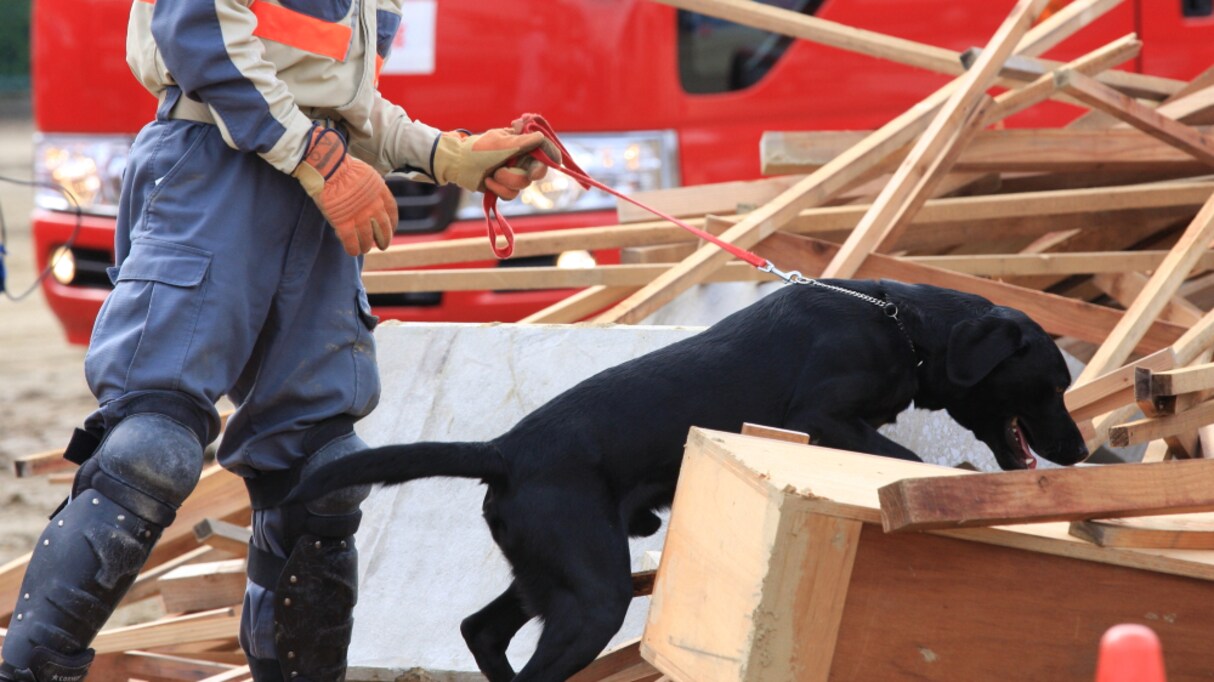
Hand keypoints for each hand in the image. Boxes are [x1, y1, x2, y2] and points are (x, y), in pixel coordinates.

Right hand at [293, 126, 396, 255]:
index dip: (392, 224)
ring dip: (366, 245)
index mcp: (381, 192)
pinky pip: (350, 241)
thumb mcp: (367, 175)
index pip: (392, 212)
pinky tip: (353, 252)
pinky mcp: (343, 222)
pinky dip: (353, 248)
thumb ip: (371, 189)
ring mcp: (359, 215)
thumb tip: (370, 199)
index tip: (391, 230)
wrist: (329, 166)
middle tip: (382, 246)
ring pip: (367, 237)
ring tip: (364, 249)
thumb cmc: (343, 166)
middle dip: (384, 239)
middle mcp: (374, 206)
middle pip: (383, 228)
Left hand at [432, 117, 561, 199]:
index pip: (543, 149)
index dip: (550, 155)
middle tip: (525, 172)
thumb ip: (523, 142)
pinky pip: (511, 195)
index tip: (553, 162)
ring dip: (505, 181)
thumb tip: (541, 136)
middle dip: (522, 173)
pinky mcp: (504, 187)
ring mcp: (512, 173)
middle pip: (536, 172)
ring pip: (522, 185)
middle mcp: (520, 158)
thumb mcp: (501, 143)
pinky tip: (488, 182)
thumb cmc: (478, 149)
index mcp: (521, 144)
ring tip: (492, 174)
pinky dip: (498, 189)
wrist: (458, 164)